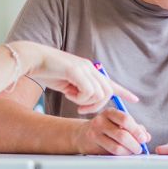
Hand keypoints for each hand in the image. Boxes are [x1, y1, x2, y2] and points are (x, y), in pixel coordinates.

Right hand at [12, 42, 136, 113]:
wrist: (33, 59)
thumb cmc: (47, 71)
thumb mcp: (67, 83)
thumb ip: (78, 90)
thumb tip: (85, 101)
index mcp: (89, 70)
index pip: (110, 82)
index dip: (123, 91)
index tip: (135, 98)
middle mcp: (90, 68)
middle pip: (107, 92)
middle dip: (97, 106)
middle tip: (81, 109)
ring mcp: (84, 69)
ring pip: (99, 93)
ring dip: (86, 102)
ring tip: (72, 99)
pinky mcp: (76, 71)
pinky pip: (88, 92)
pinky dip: (79, 98)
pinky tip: (68, 93)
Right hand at [71, 107, 150, 155]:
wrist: (82, 135)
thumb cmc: (105, 129)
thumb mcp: (119, 124)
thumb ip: (134, 128)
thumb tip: (146, 136)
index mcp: (111, 112)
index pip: (126, 119)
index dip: (137, 130)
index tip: (144, 139)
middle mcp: (101, 120)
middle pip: (123, 133)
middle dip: (135, 142)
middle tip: (140, 148)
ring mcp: (96, 131)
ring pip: (118, 144)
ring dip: (129, 150)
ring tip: (134, 151)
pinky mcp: (93, 142)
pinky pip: (112, 151)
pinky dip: (122, 153)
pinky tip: (124, 153)